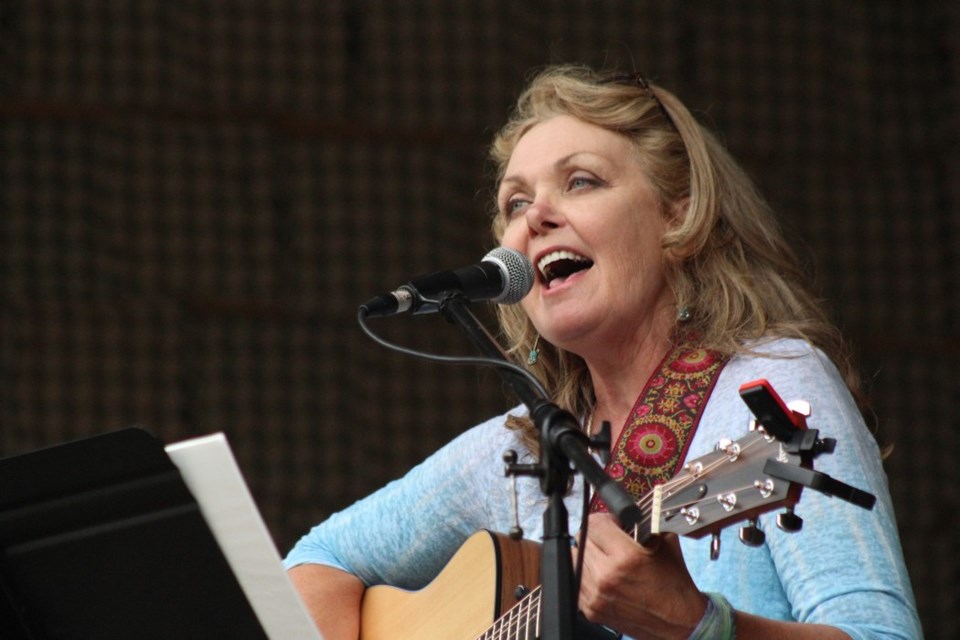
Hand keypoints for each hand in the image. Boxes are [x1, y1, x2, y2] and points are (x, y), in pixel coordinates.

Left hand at [575, 513, 706, 639]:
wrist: (679, 623)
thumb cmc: (674, 586)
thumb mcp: (664, 544)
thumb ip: (643, 523)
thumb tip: (627, 511)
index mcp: (626, 558)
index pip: (595, 523)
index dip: (606, 519)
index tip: (614, 524)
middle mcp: (607, 577)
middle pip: (582, 539)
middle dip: (597, 536)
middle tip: (611, 540)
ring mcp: (596, 595)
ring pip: (574, 559)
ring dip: (589, 555)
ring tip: (606, 558)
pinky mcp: (591, 610)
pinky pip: (576, 581)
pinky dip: (586, 575)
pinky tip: (603, 576)